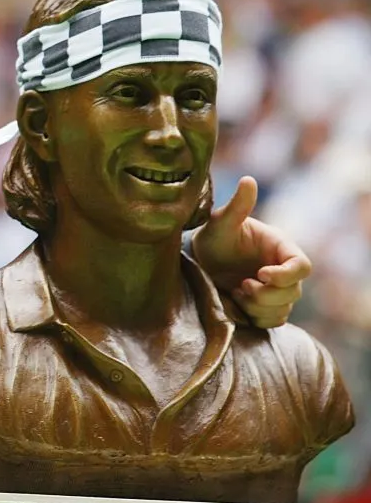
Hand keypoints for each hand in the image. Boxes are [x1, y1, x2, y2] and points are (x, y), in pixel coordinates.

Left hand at [192, 176, 311, 328]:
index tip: (259, 273)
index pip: (302, 266)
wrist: (200, 260)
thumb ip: (237, 206)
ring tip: (236, 291)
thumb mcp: (220, 222)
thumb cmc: (213, 237)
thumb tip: (248, 180)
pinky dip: (257, 318)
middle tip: (241, 285)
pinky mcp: (265, 307)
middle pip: (293, 292)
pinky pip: (273, 321)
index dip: (285, 274)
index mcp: (280, 248)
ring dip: (259, 306)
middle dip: (267, 294)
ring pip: (283, 308)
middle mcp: (283, 270)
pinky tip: (238, 304)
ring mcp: (276, 290)